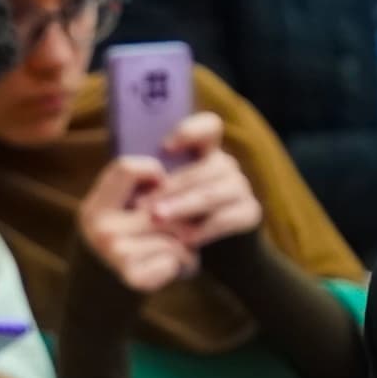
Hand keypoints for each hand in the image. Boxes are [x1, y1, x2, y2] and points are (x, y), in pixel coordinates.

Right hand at [78, 158, 201, 295]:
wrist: (110, 289)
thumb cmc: (130, 240)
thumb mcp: (123, 210)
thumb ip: (139, 187)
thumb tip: (178, 152)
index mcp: (96, 204)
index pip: (126, 168)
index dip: (152, 170)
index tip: (162, 181)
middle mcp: (100, 226)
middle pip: (163, 203)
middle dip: (183, 210)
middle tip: (191, 216)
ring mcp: (114, 251)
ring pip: (175, 232)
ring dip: (190, 239)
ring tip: (187, 244)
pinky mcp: (132, 275)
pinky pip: (175, 257)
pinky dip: (184, 262)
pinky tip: (178, 264)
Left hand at [139, 119, 262, 248]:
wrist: (203, 250)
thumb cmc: (170, 216)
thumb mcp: (156, 194)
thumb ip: (149, 178)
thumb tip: (127, 170)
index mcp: (204, 151)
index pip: (209, 127)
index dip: (191, 130)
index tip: (165, 147)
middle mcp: (225, 165)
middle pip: (206, 167)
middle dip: (172, 186)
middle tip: (145, 205)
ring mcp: (240, 188)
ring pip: (214, 192)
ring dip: (183, 205)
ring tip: (158, 219)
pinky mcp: (249, 212)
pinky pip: (229, 217)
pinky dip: (205, 228)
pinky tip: (185, 238)